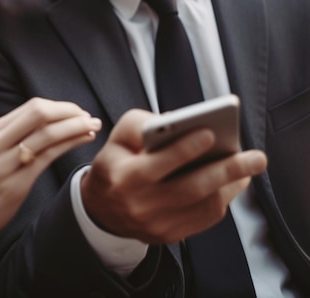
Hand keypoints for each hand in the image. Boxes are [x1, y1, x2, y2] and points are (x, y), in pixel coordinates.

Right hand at [0, 97, 101, 260]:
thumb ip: (10, 135)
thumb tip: (45, 120)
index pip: (31, 107)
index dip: (59, 106)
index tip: (76, 111)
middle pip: (38, 113)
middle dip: (68, 111)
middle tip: (88, 116)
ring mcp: (4, 163)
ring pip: (47, 134)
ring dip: (75, 127)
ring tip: (93, 126)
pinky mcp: (15, 184)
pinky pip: (48, 157)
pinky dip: (69, 145)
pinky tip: (82, 142)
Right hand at [80, 109, 266, 243]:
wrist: (102, 208)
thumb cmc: (116, 162)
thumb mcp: (116, 137)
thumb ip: (139, 124)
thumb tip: (176, 122)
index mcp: (122, 177)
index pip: (157, 164)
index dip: (184, 149)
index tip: (209, 133)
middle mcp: (139, 206)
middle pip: (189, 189)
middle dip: (226, 171)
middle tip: (255, 157)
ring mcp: (156, 225)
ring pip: (202, 206)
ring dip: (230, 185)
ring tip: (249, 166)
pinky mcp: (169, 236)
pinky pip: (204, 219)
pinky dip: (222, 198)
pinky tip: (233, 181)